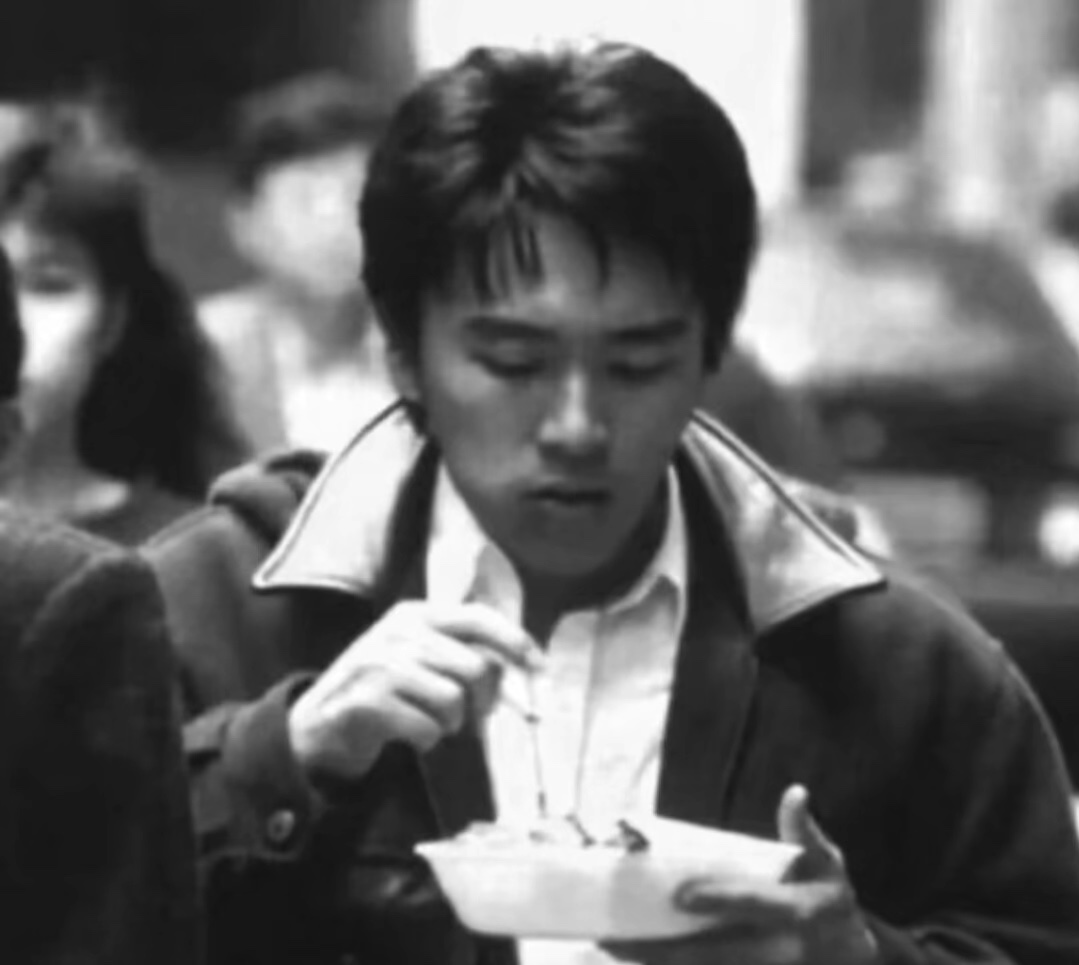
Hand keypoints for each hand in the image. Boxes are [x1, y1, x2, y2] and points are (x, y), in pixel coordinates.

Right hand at [288, 602, 539, 781]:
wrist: (319, 723)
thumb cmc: (384, 688)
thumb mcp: (419, 656)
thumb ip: (462, 653)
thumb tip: (519, 668)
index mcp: (415, 615)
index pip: (477, 617)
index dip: (514, 640)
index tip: (540, 665)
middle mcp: (398, 632)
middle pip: (476, 667)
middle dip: (482, 700)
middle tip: (468, 716)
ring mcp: (380, 665)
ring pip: (453, 701)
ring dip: (449, 724)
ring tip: (426, 721)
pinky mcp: (367, 702)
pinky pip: (426, 730)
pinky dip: (423, 741)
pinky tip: (403, 734)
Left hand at [603, 786, 878, 964]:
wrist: (862, 963)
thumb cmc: (833, 904)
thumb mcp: (829, 866)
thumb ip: (806, 833)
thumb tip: (794, 793)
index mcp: (800, 912)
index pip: (753, 904)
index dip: (719, 899)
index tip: (680, 894)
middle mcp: (784, 951)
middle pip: (718, 953)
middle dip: (666, 949)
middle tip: (616, 939)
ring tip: (617, 951)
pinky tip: (647, 964)